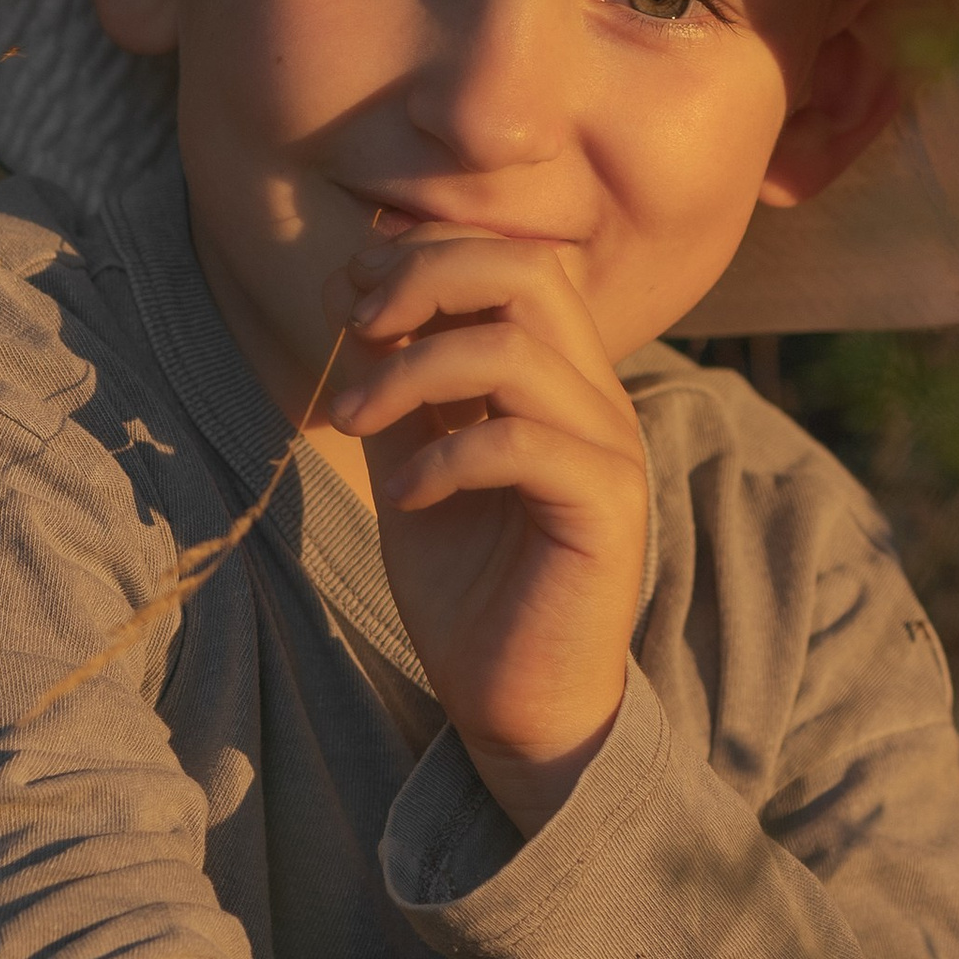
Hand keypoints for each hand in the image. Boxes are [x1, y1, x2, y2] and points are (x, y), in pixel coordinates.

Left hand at [323, 232, 650, 833]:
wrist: (518, 707)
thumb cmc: (470, 591)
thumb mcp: (412, 464)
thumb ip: (396, 384)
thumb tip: (352, 287)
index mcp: (557, 377)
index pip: (512, 259)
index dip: (425, 251)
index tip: (349, 293)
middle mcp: (594, 399)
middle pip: (527, 272)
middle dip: (424, 277)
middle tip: (353, 326)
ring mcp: (609, 451)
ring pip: (516, 350)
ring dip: (411, 371)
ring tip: (351, 420)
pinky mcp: (606, 509)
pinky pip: (523, 443)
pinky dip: (446, 456)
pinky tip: (408, 498)